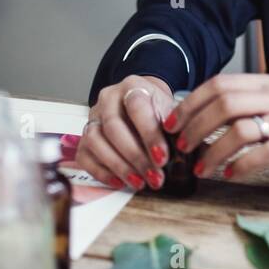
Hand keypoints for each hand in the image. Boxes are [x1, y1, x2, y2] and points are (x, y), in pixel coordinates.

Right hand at [76, 74, 174, 190]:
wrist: (143, 102)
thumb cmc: (157, 109)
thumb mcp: (170, 110)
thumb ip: (175, 126)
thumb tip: (184, 148)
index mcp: (132, 86)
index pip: (136, 106)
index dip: (149, 134)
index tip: (163, 158)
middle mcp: (108, 99)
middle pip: (113, 127)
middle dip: (135, 156)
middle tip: (154, 177)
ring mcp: (93, 117)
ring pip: (95, 141)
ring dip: (118, 166)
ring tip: (139, 182)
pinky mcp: (84, 136)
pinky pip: (84, 156)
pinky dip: (101, 172)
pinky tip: (120, 182)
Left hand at [162, 72, 268, 186]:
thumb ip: (256, 105)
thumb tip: (211, 117)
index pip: (221, 84)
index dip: (191, 102)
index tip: (173, 123)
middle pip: (224, 102)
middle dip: (194, 124)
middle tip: (181, 146)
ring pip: (240, 126)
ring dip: (212, 148)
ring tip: (201, 166)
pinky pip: (263, 152)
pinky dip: (240, 165)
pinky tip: (230, 175)